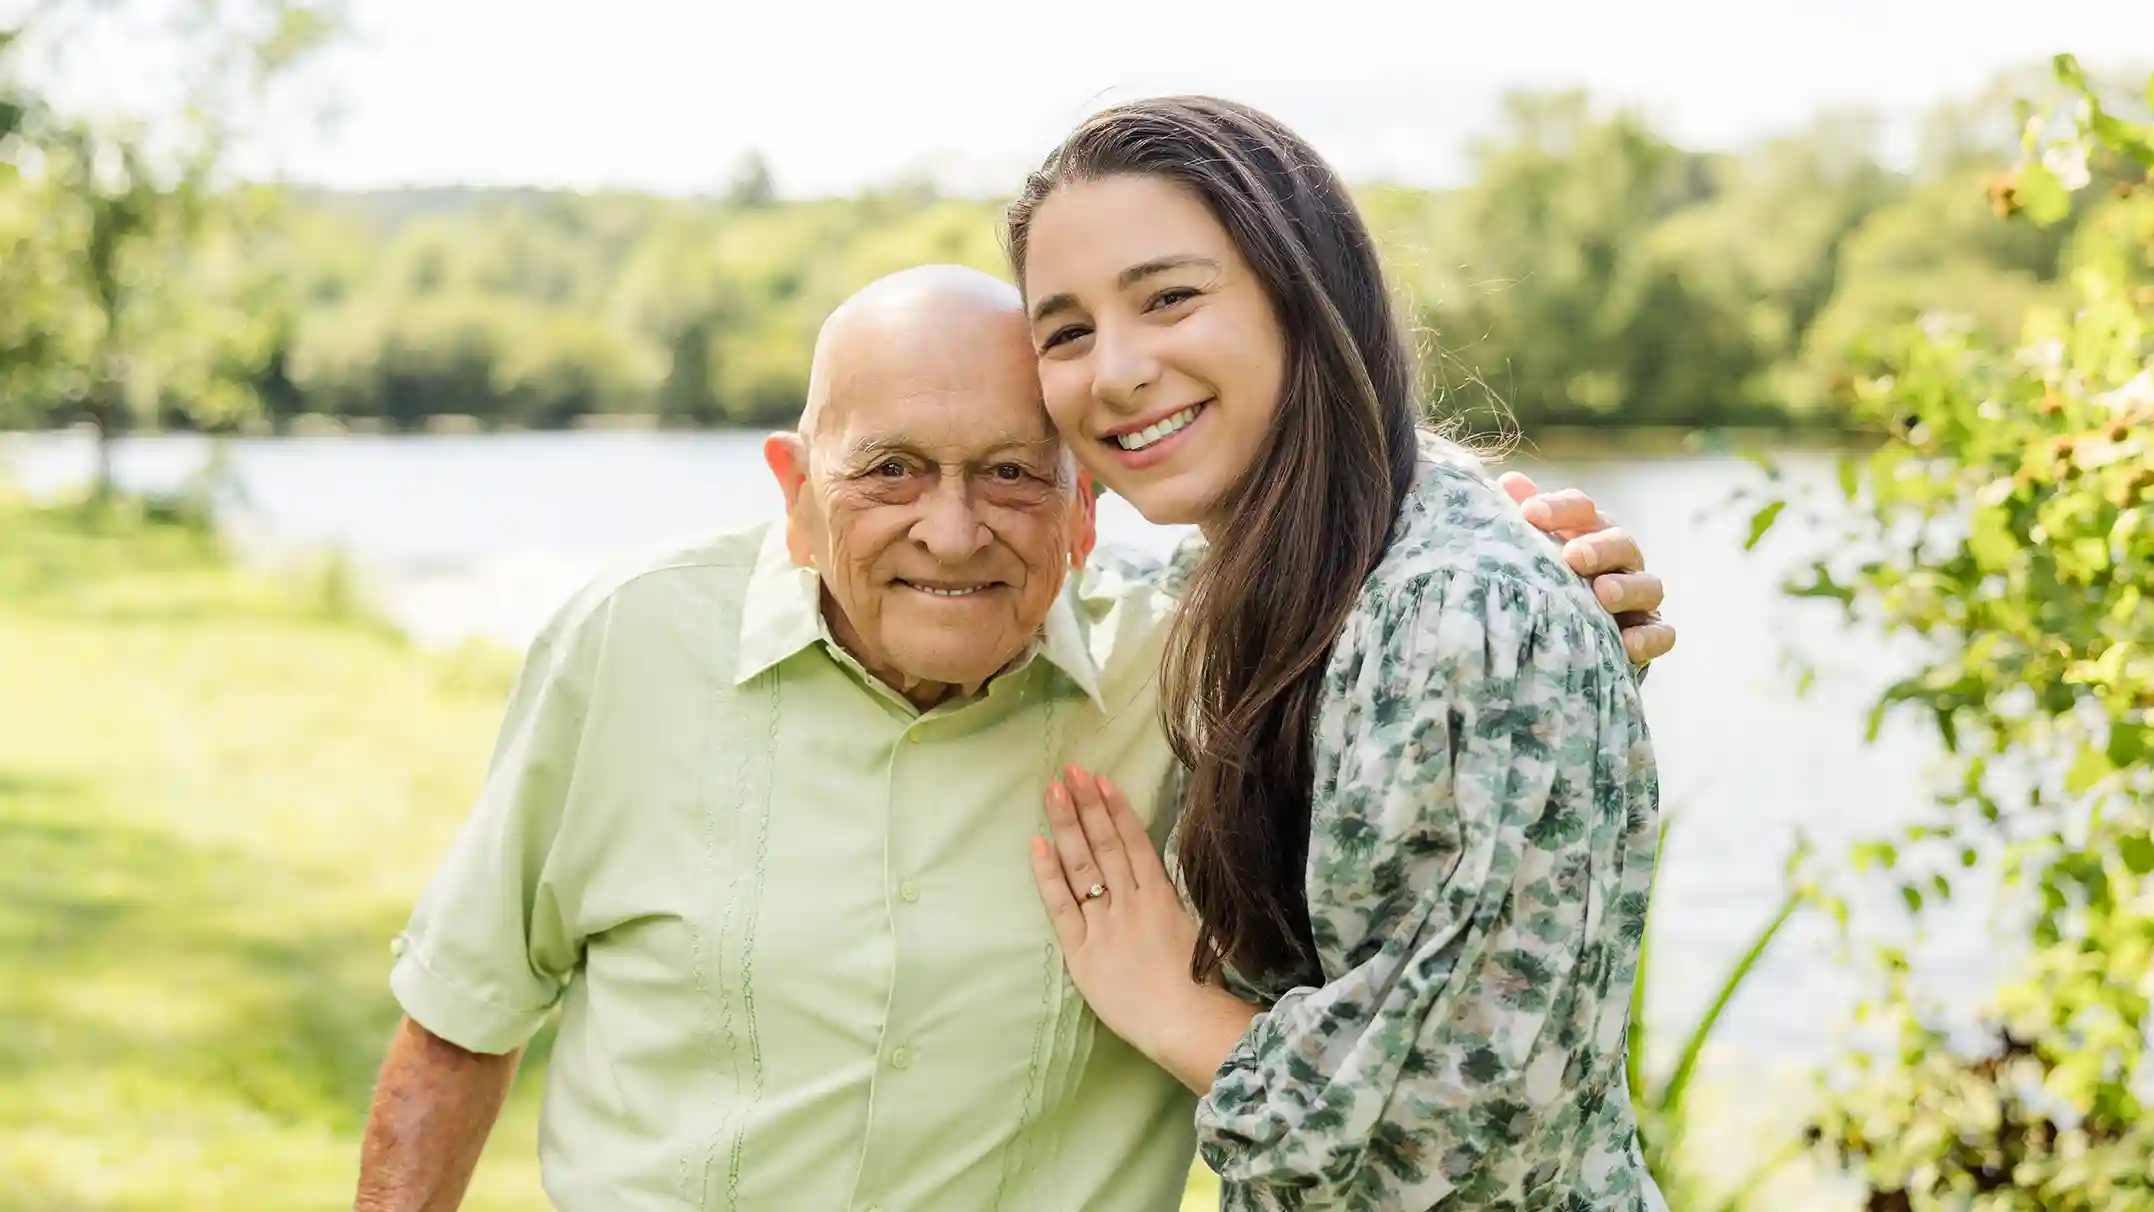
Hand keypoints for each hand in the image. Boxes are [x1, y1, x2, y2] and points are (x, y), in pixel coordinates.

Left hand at [1028, 766, 1255, 1085]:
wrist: (1185, 1022)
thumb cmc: (1201, 988)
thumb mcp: (1200, 934)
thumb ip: (1176, 906)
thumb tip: (1162, 883)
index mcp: (1162, 897)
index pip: (1134, 842)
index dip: (1115, 809)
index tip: (1101, 780)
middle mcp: (1130, 902)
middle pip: (1105, 844)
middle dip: (1087, 805)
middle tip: (1071, 771)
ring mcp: (1104, 924)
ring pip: (1083, 865)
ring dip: (1067, 825)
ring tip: (1054, 791)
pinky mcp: (1082, 951)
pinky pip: (1062, 905)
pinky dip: (1048, 874)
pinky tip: (1038, 843)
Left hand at [1500, 471, 1675, 665]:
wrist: (1558, 641)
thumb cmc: (1542, 585)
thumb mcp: (1528, 554)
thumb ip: (1519, 521)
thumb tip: (1509, 481)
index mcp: (1588, 532)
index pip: (1582, 509)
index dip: (1559, 508)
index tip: (1529, 514)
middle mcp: (1620, 560)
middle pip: (1620, 542)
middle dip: (1599, 547)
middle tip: (1573, 557)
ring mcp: (1638, 597)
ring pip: (1647, 586)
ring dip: (1626, 588)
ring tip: (1602, 593)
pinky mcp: (1648, 635)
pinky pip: (1660, 634)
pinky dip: (1648, 638)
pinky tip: (1627, 644)